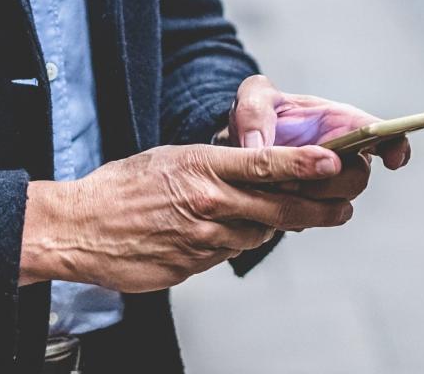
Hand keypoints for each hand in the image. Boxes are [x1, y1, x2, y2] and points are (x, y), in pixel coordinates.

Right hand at [20, 143, 348, 292]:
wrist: (79, 228)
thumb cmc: (123, 186)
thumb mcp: (172, 157)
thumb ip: (216, 164)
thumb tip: (255, 168)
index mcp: (203, 167)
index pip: (265, 164)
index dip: (304, 164)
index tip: (335, 163)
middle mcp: (209, 204)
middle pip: (280, 210)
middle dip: (320, 209)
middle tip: (344, 207)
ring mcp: (202, 240)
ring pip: (257, 235)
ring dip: (271, 227)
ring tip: (281, 216)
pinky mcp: (193, 267)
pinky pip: (227, 254)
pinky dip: (233, 243)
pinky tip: (222, 233)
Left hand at [221, 75, 411, 199]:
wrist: (237, 146)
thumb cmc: (256, 115)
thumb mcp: (252, 99)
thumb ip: (255, 113)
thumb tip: (258, 147)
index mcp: (338, 122)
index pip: (381, 133)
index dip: (396, 145)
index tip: (393, 160)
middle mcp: (340, 156)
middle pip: (359, 178)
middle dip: (333, 181)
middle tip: (297, 176)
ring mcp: (326, 186)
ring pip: (337, 204)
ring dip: (311, 201)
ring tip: (278, 186)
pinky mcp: (308, 208)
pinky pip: (311, 220)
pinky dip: (294, 215)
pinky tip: (271, 202)